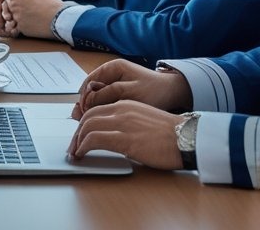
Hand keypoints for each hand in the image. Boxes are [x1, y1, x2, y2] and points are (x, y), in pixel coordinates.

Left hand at [0, 0, 57, 38]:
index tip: (9, 1)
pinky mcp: (19, 25)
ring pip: (10, 16)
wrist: (60, 18)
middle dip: (9, 8)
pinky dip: (20, 28)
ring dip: (15, 19)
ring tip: (27, 21)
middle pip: (5, 4)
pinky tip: (29, 27)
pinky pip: (16, 27)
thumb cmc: (53, 6)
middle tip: (15, 13)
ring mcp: (16, 12)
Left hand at [68, 100, 186, 169]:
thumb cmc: (171, 135)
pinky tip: (82, 154)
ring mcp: (122, 123)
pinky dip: (83, 146)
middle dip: (76, 132)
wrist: (187, 138)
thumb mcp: (144, 122)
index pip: (96, 110)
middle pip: (88, 117)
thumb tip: (113, 138)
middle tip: (72, 146)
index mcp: (126, 105)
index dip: (83, 124)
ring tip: (75, 152)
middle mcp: (121, 110)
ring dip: (77, 141)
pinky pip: (94, 139)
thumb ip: (127, 124)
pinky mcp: (124, 139)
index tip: (79, 135)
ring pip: (87, 126)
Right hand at [72, 59, 191, 119]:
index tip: (82, 114)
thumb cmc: (155, 91)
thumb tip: (88, 100)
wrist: (174, 93)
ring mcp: (114, 82)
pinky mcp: (119, 92)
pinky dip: (101, 110)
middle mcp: (111, 73)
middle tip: (80, 121)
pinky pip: (105, 100)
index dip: (84, 99)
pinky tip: (99, 120)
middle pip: (90, 89)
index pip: (89, 83)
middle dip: (85, 105)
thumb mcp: (129, 92)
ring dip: (92, 109)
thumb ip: (107, 93)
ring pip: (96, 96)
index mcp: (112, 67)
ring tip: (87, 123)